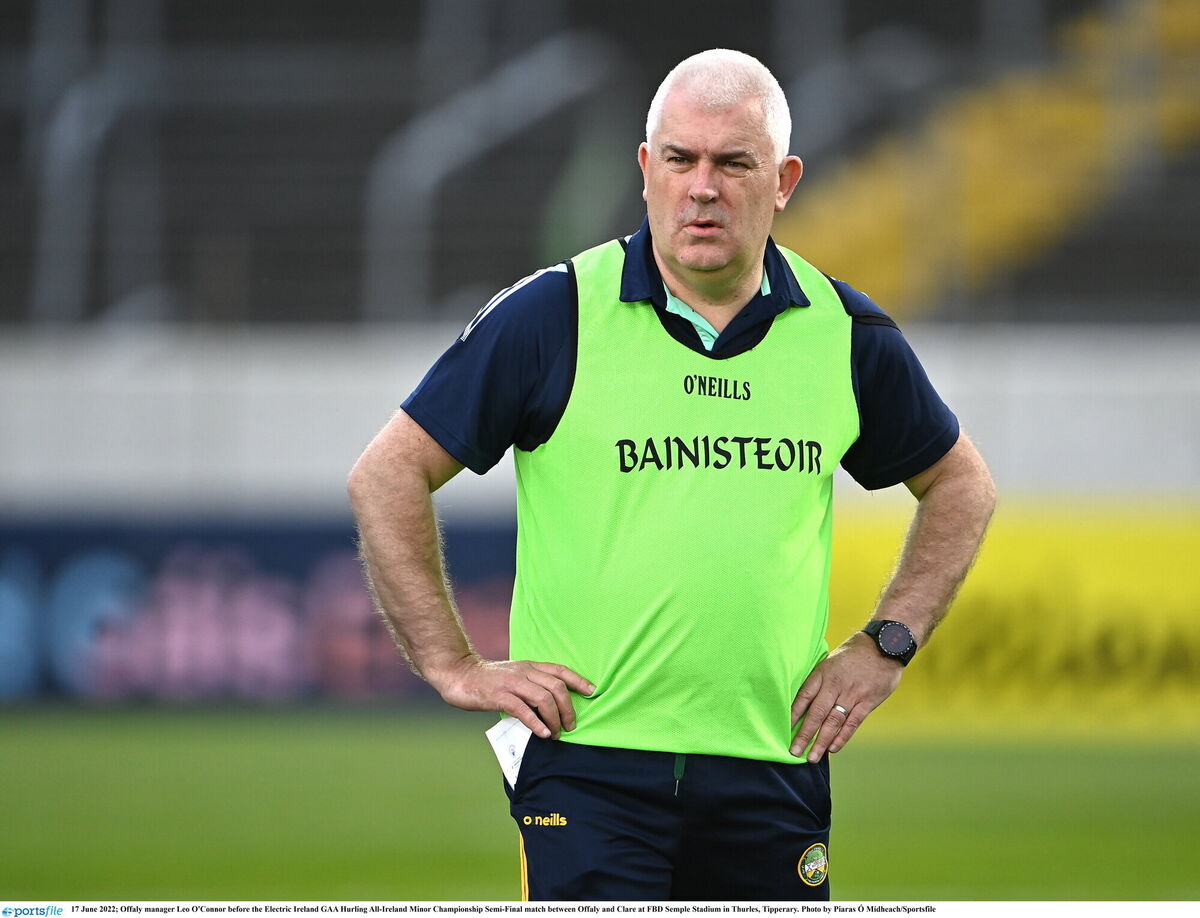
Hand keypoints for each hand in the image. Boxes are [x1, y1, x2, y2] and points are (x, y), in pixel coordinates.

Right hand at [431, 656, 595, 739]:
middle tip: (571, 726)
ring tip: (557, 734)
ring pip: (543, 698)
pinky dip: (536, 723)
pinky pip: (523, 710)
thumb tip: (551, 704)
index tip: (592, 692)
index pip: (560, 670)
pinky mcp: (499, 696)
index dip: (578, 681)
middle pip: (556, 687)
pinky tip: (543, 733)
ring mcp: (512, 683)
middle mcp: (524, 672)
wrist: (459, 674)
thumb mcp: (514, 676)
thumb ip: (531, 685)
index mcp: (529, 666)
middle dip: (568, 708)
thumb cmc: (488, 680)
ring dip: (554, 719)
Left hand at [790, 632, 903, 761]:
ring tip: (812, 757)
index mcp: (823, 673)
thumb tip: (804, 702)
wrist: (884, 646)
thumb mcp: (831, 661)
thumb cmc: (853, 655)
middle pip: (816, 713)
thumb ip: (820, 681)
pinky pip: (853, 723)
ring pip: (833, 721)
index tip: (783, 728)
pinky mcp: (868, 701)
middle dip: (804, 734)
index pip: (804, 696)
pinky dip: (842, 737)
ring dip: (822, 741)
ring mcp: (852, 694)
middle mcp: (835, 685)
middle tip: (794, 751)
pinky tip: (833, 748)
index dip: (794, 713)